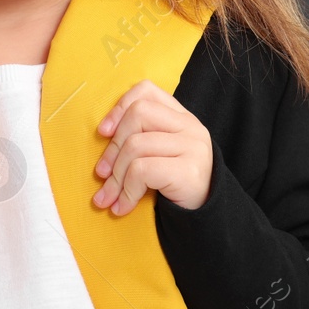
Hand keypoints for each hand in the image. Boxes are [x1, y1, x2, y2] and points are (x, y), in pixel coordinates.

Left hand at [92, 80, 212, 214]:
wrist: (206, 218)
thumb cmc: (174, 185)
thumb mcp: (159, 154)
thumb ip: (141, 136)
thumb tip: (103, 134)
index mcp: (181, 117)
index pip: (147, 90)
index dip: (119, 107)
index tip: (104, 132)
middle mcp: (190, 126)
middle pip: (137, 114)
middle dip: (112, 148)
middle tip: (101, 174)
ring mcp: (192, 146)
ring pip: (136, 145)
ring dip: (116, 177)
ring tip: (109, 198)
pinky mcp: (189, 170)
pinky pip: (142, 170)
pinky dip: (127, 191)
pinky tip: (124, 206)